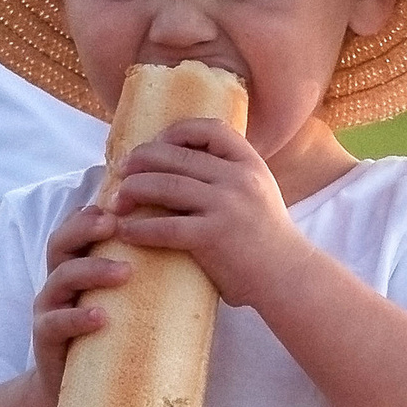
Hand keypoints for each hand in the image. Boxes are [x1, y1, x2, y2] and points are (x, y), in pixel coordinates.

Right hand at [26, 195, 134, 404]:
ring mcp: (50, 306)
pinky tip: (101, 317)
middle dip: (85, 228)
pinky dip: (77, 317)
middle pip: (61, 241)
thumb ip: (149, 271)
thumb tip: (204, 248)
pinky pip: (56, 322)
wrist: (87, 389)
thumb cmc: (115, 334)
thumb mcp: (131, 295)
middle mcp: (59, 278)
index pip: (80, 225)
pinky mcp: (45, 337)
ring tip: (124, 273)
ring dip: (92, 270)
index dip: (97, 209)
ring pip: (61, 277)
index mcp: (78, 261)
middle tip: (115, 224)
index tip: (126, 199)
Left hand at [104, 119, 300, 308]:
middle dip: (141, 160)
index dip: (177, 132)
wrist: (289, 276)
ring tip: (117, 201)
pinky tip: (126, 232)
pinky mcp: (213, 237)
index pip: (210, 129)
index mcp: (249, 164)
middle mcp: (238, 178)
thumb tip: (184, 166)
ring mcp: (226, 206)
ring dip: (134, 190)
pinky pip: (166, 227)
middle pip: (176, 156)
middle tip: (121, 171)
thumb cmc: (267, 239)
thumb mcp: (257, 193)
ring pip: (166, 185)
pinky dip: (140, 229)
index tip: (156, 143)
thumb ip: (229, 177)